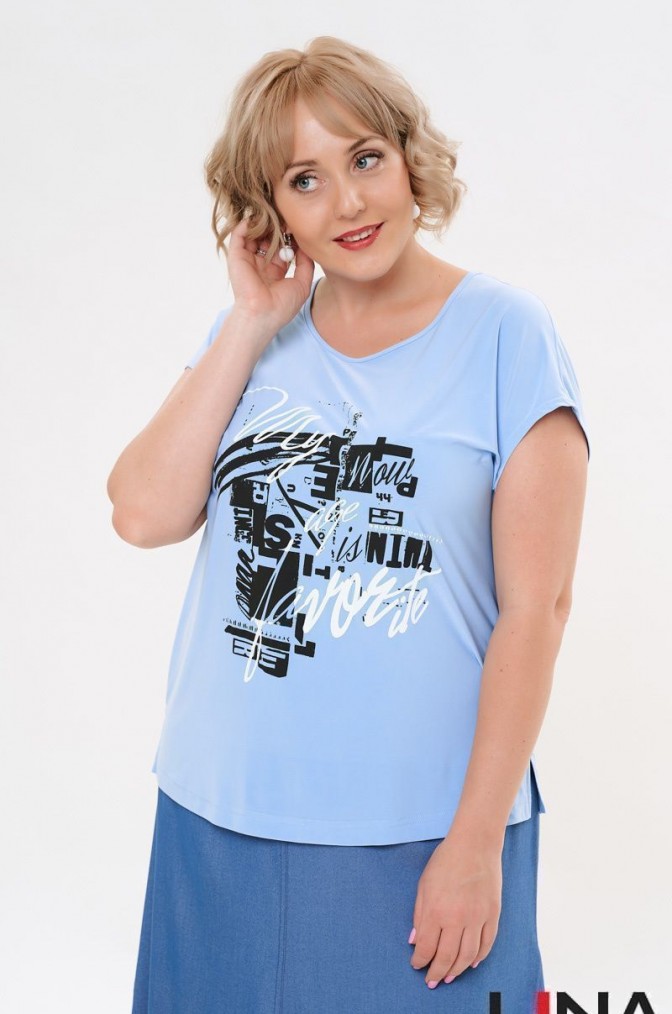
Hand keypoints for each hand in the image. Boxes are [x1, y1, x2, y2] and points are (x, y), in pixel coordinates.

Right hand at [226, 217, 314, 330]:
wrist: (262, 314)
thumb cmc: (282, 305)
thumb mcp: (302, 284)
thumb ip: (306, 264)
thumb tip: (307, 246)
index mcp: (275, 272)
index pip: (282, 248)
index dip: (290, 237)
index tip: (299, 227)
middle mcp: (261, 264)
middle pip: (269, 239)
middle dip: (278, 227)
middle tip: (287, 216)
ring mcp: (248, 260)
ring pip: (254, 234)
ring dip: (263, 223)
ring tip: (274, 213)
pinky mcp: (236, 256)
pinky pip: (238, 235)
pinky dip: (246, 224)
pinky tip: (257, 217)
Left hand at [409, 831, 502, 987]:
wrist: (475, 844)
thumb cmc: (446, 861)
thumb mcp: (424, 885)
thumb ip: (419, 915)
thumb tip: (415, 940)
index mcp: (436, 909)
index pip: (427, 947)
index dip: (420, 960)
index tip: (417, 965)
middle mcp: (457, 917)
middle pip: (447, 957)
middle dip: (438, 972)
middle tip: (432, 980)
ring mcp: (478, 917)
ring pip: (468, 956)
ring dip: (457, 970)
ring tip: (450, 976)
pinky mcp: (493, 914)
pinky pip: (487, 944)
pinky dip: (478, 957)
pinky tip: (470, 963)